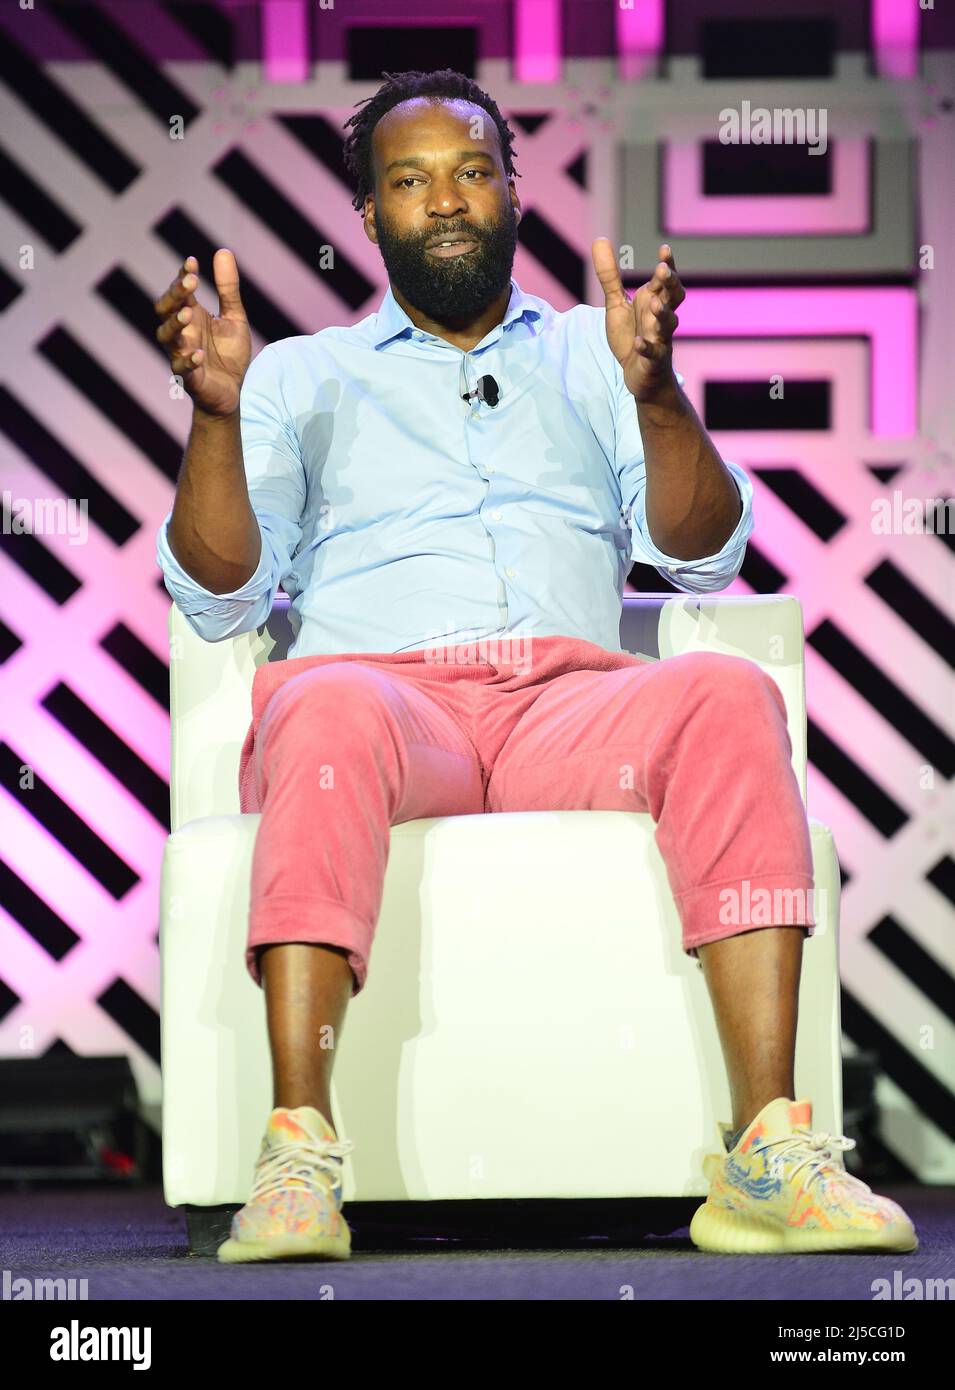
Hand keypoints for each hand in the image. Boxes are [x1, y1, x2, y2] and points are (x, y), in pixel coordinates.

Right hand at [154, 249, 250, 417]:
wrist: (232, 392)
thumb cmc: (228, 354)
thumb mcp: (234, 318)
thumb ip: (228, 289)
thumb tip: (223, 251)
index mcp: (191, 315)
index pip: (180, 291)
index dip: (183, 276)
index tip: (192, 262)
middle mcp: (181, 332)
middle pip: (165, 309)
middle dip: (175, 296)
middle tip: (190, 283)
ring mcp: (181, 354)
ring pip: (166, 337)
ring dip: (175, 325)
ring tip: (188, 314)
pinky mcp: (189, 378)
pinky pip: (181, 370)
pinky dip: (188, 362)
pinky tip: (198, 354)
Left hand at [592, 239, 685, 401]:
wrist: (639, 375)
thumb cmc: (632, 335)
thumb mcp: (617, 304)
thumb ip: (610, 276)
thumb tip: (600, 240)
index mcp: (654, 301)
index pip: (665, 280)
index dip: (667, 265)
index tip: (664, 249)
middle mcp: (661, 317)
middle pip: (673, 298)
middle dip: (670, 284)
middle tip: (663, 270)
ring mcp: (660, 339)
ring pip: (668, 324)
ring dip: (662, 313)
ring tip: (653, 302)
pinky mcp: (654, 361)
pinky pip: (653, 353)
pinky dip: (646, 347)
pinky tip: (637, 342)